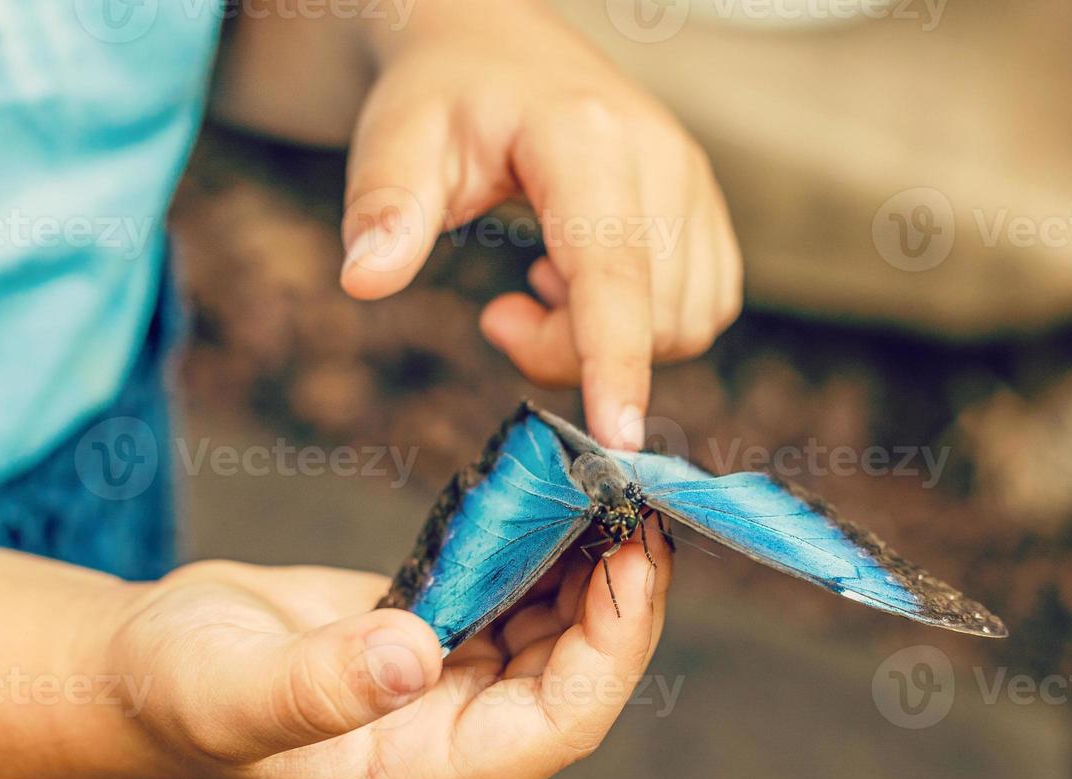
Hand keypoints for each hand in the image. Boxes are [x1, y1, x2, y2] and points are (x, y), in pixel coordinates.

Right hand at [113, 529, 670, 778]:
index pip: (558, 725)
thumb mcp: (233, 689)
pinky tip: (550, 497)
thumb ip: (320, 686)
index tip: (638, 559)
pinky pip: (506, 598)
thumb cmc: (175, 690)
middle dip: (619, 596)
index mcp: (423, 769)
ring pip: (550, 633)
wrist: (138, 664)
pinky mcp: (427, 637)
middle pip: (574, 675)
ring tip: (609, 489)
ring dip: (585, 567)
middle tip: (640, 503)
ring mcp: (442, 687)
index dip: (613, 647)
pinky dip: (534, 551)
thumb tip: (414, 654)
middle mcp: (450, 736)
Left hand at [338, 0, 741, 448]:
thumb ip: (384, 208)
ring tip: (540, 284)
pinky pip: (703, 310)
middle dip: (570, 352)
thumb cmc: (443, 94)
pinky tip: (583, 284)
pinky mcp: (707, 211)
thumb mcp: (396, 138)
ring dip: (607, 342)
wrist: (498, 47)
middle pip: (649, 317)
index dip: (615, 359)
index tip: (615, 438)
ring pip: (684, 324)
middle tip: (501, 315)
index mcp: (586, 138)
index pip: (613, 269)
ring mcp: (694, 184)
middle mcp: (662, 157)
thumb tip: (364, 280)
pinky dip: (645, 327)